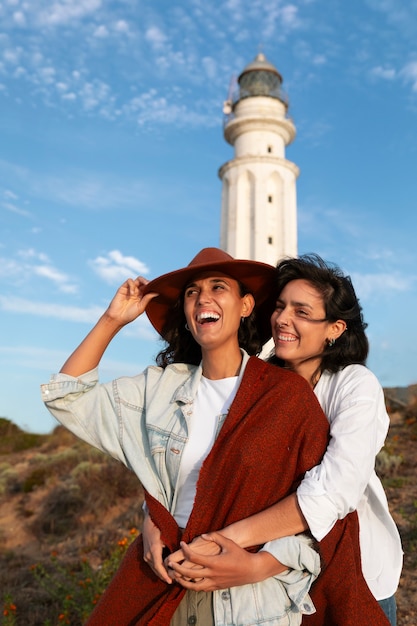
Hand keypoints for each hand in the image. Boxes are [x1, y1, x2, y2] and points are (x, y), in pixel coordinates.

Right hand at [106, 277, 157, 325]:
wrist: (118, 318)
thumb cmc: (129, 315)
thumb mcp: (141, 307)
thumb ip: (147, 299)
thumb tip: (157, 292)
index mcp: (142, 296)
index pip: (149, 288)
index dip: (152, 286)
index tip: (157, 287)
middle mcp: (137, 291)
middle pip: (144, 282)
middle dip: (148, 282)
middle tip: (150, 284)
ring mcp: (130, 289)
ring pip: (138, 279)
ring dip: (142, 281)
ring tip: (143, 288)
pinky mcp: (123, 288)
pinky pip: (129, 281)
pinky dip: (132, 285)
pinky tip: (132, 294)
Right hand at [142, 512, 171, 583]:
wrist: (149, 522)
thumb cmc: (161, 527)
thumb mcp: (168, 535)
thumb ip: (174, 545)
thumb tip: (183, 553)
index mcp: (154, 549)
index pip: (159, 566)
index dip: (164, 575)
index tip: (170, 581)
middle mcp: (148, 554)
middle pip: (157, 570)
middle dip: (165, 576)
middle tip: (175, 582)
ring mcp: (146, 556)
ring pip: (154, 569)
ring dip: (162, 574)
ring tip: (172, 579)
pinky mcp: (145, 556)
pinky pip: (153, 565)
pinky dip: (159, 570)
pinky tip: (166, 573)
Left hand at [165, 532, 284, 590]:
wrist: (251, 570)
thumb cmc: (240, 555)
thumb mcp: (228, 543)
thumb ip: (215, 537)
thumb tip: (203, 535)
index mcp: (213, 562)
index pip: (193, 557)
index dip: (185, 550)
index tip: (182, 544)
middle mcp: (212, 574)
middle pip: (189, 573)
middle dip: (177, 568)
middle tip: (170, 563)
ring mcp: (213, 582)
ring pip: (193, 586)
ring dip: (182, 581)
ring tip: (175, 575)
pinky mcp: (216, 587)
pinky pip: (200, 589)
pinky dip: (192, 586)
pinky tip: (187, 581)